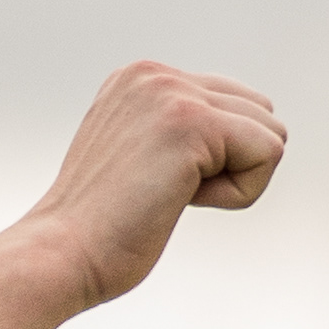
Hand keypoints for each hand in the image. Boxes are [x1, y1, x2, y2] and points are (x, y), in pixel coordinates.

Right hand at [19, 61, 283, 311]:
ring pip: (269, 134)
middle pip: (260, 114)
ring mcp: (172, 92)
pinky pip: (267, 155)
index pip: (233, 105)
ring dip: (233, 181)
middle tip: (163, 194)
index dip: (212, 162)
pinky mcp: (191, 122)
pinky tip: (182, 202)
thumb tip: (240, 139)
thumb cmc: (96, 232)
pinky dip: (238, 194)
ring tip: (167, 196)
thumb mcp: (136, 160)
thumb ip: (176, 133)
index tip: (151, 184)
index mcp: (139, 78)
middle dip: (231, 166)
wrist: (58, 255)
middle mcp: (155, 74)